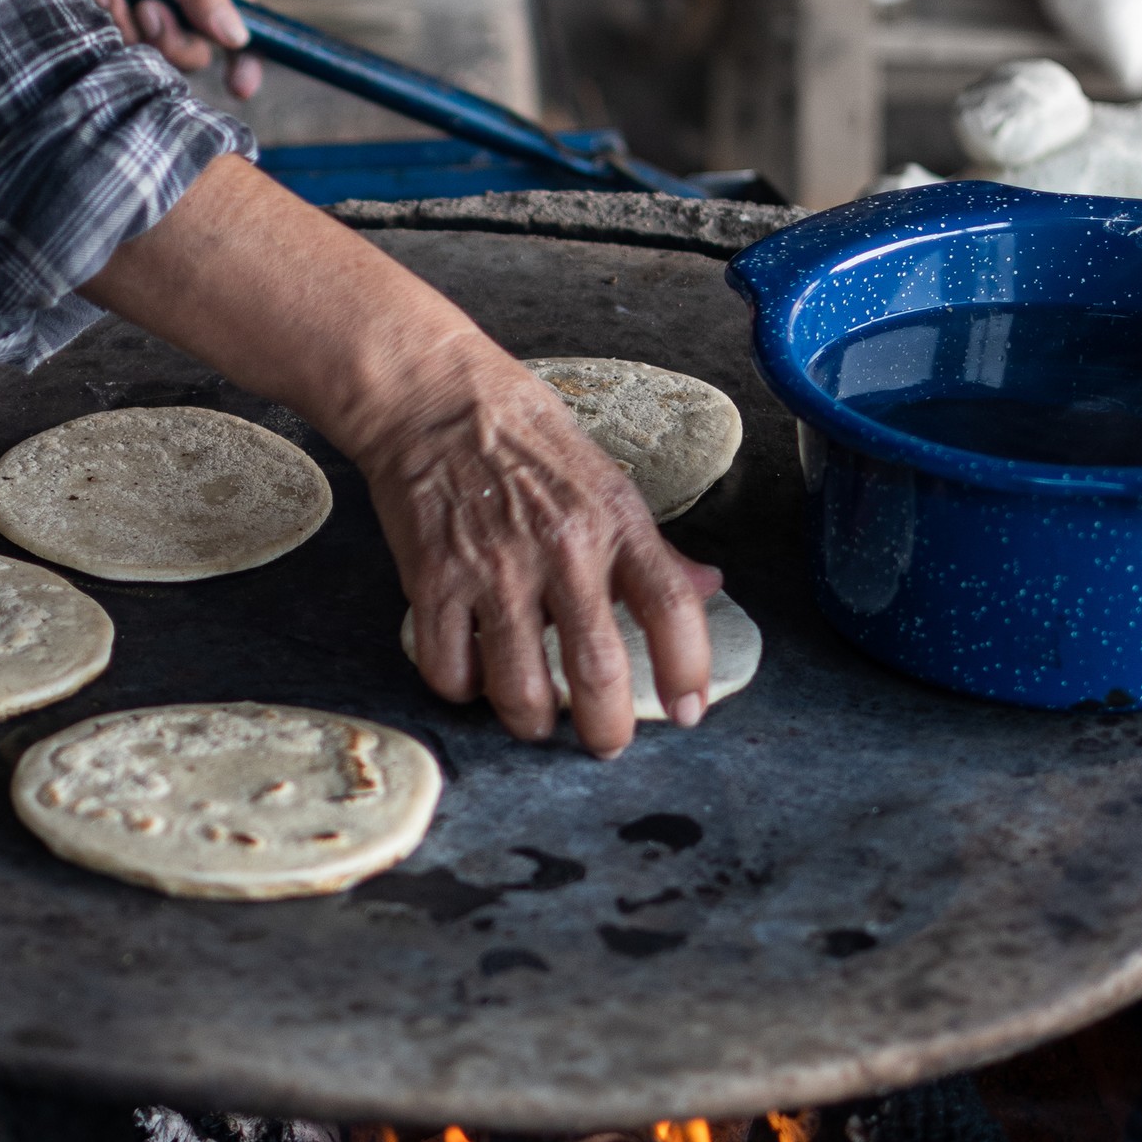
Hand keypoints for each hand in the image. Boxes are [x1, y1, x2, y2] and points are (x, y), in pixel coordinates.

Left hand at [0, 0, 262, 99]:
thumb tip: (238, 37)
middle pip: (189, 52)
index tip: (240, 86)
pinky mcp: (99, 14)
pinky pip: (101, 40)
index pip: (241, 27)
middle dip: (164, 35)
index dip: (246, 58)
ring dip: (118, 17)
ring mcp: (136, 7)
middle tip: (144, 5)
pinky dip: (88, 14)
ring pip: (142, 50)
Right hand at [357, 343, 723, 756]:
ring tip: (534, 715)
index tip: (689, 710)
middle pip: (597, 671)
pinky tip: (473, 672)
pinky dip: (464, 688)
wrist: (434, 400)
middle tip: (606, 742)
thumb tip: (709, 586)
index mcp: (615, 521)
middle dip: (607, 729)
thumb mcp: (607, 479)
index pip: (672, 608)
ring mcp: (493, 568)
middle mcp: (561, 549)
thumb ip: (654, 547)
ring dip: (531, 720)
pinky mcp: (432, 579)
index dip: (689, 671)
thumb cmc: (526, 438)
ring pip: (519, 689)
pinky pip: (450, 670)